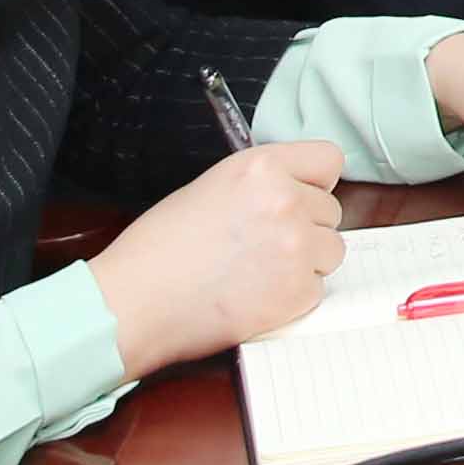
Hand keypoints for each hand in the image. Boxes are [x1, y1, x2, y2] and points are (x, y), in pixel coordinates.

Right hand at [91, 139, 344, 375]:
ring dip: (305, 263)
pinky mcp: (296, 291)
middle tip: (262, 246)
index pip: (328, 160)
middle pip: (330, 211)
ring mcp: (295, 246)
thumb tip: (295, 190)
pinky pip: (316, 290)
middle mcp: (286, 200)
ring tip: (258, 272)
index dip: (315, 182)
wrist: (132, 304)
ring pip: (330, 251)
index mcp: (262, 167)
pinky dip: (291, 298)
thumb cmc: (158, 250)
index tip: (303, 196)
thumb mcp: (210, 188)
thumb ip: (261, 184)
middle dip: (304, 228)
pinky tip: (253, 297)